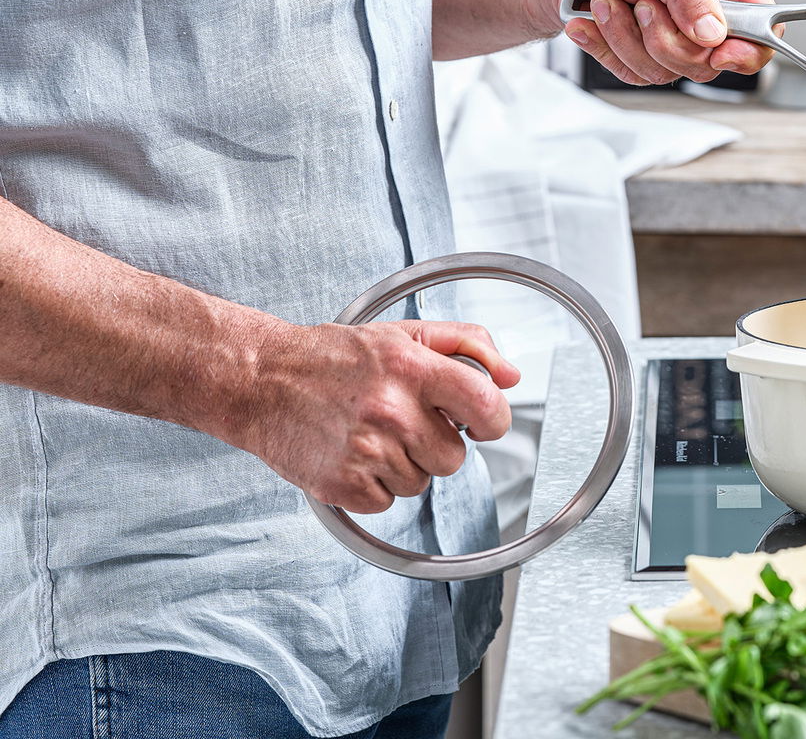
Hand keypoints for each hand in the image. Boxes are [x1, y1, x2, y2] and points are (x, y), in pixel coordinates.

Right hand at [234, 317, 519, 513]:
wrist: (264, 381)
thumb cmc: (337, 358)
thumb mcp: (406, 333)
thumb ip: (468, 346)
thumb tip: (512, 376)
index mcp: (412, 368)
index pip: (485, 404)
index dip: (494, 419)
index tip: (483, 421)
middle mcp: (391, 410)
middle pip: (455, 456)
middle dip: (438, 442)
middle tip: (405, 420)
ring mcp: (365, 451)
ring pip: (422, 481)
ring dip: (405, 463)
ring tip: (373, 433)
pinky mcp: (342, 485)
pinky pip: (388, 501)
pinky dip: (376, 485)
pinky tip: (355, 454)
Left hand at [553, 0, 774, 85]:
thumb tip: (713, 32)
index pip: (763, 28)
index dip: (751, 50)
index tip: (719, 53)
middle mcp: (702, 16)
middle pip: (709, 61)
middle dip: (666, 40)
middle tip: (641, 4)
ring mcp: (673, 41)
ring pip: (668, 72)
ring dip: (626, 38)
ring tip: (607, 2)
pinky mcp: (641, 57)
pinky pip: (634, 74)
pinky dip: (606, 47)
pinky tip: (593, 21)